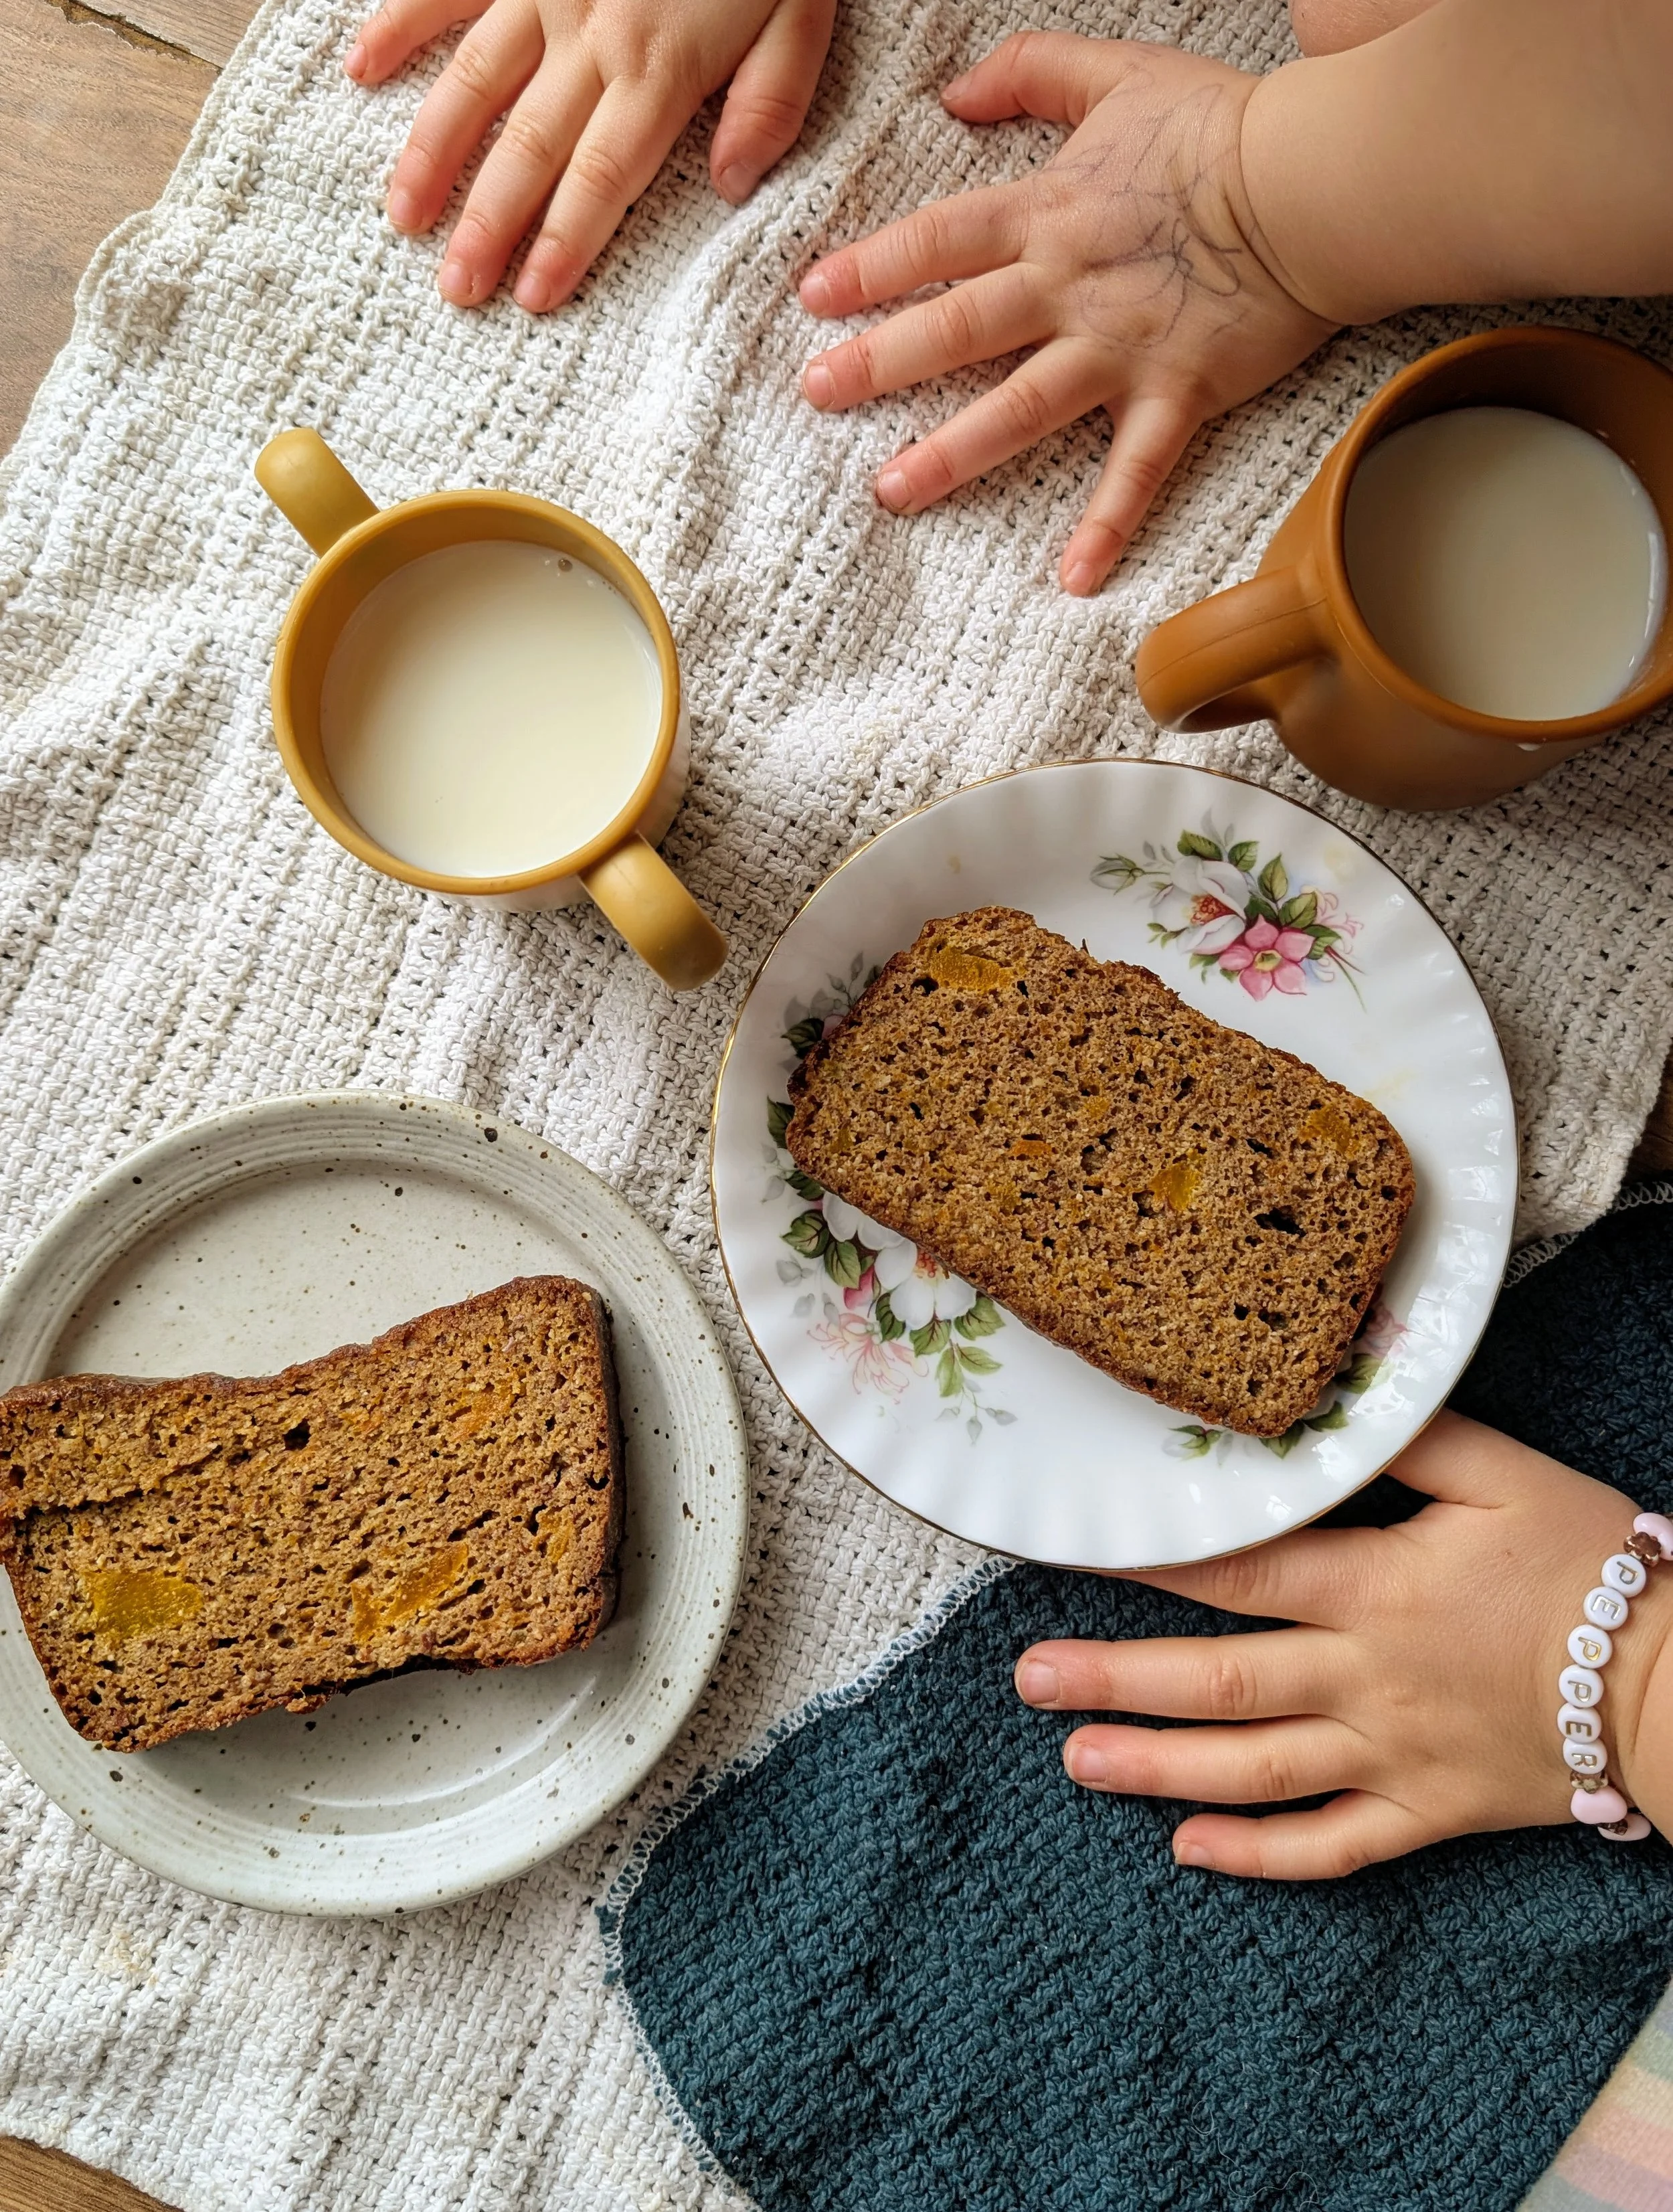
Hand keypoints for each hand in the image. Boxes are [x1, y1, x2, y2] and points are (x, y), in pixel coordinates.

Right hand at [347, 0, 835, 310]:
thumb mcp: (803, 10)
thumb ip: (772, 101)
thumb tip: (731, 186)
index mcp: (660, 65)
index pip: (603, 177)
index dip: (563, 242)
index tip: (531, 299)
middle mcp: (589, 34)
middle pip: (529, 148)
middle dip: (488, 225)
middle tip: (456, 290)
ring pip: (473, 81)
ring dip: (434, 153)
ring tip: (403, 217)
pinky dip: (398, 25)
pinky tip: (361, 71)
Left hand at [798, 32, 1336, 594]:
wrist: (1316, 179)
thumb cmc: (1225, 126)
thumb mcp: (1119, 70)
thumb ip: (1032, 71)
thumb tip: (954, 91)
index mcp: (1049, 211)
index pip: (940, 239)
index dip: (873, 266)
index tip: (814, 299)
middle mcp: (1070, 285)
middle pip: (958, 325)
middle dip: (880, 362)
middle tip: (817, 395)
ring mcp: (1121, 346)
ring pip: (1020, 404)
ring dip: (953, 452)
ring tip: (892, 492)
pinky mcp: (1179, 393)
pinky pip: (1137, 468)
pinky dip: (1107, 523)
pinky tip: (1073, 578)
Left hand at [1015, 1414, 1672, 1878]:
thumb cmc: (1593, 1564)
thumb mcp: (1505, 1475)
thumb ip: (1406, 1435)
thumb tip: (1325, 1389)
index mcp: (1378, 1589)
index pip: (1238, 1574)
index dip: (1145, 1563)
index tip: (1067, 1553)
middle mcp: (1369, 1679)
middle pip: (1222, 1681)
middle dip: (1117, 1680)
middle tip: (1028, 1680)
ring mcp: (1395, 1757)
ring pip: (1258, 1770)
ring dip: (1160, 1769)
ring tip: (1075, 1762)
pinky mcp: (1429, 1814)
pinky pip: (1333, 1849)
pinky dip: (1260, 1855)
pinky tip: (1190, 1851)